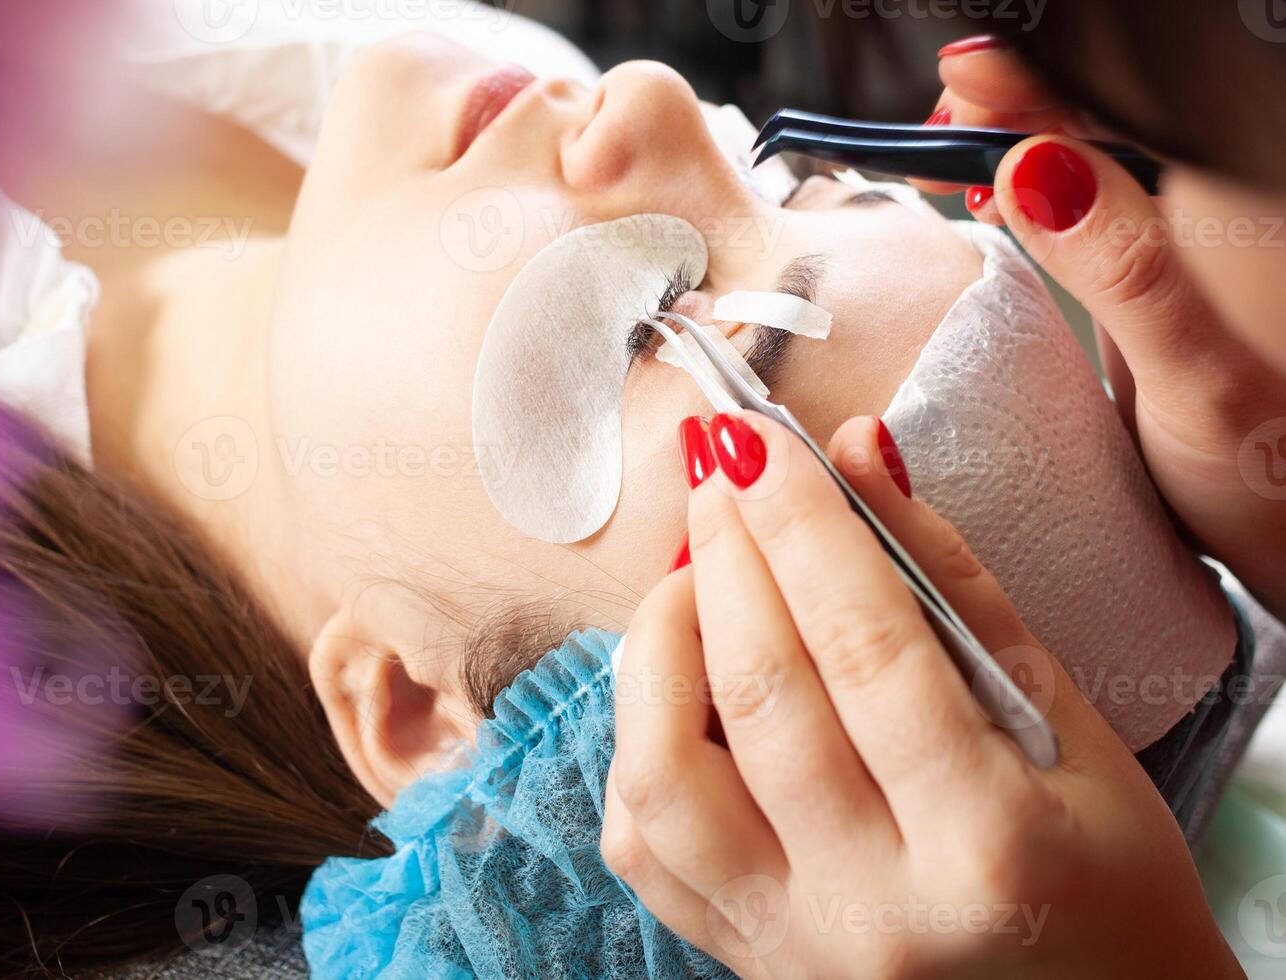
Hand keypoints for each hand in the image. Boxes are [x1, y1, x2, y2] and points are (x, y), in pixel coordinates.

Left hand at [602, 412, 1241, 978]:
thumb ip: (955, 585)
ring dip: (660, 647)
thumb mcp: (1069, 726)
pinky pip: (641, 845)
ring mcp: (791, 943)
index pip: (868, 646)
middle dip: (727, 556)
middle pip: (759, 695)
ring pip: (662, 776)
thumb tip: (857, 455)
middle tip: (723, 475)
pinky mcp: (741, 956)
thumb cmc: (1101, 873)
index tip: (761, 441)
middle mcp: (873, 906)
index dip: (803, 525)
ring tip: (693, 576)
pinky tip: (679, 686)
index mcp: (990, 845)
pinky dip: (639, 743)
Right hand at [920, 37, 1285, 615]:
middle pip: (1108, 109)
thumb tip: (1037, 168)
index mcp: (1238, 209)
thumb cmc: (1265, 472)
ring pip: (1093, 145)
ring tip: (956, 158)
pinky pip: (1088, 192)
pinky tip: (1000, 200)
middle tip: (942, 130)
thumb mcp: (1195, 379)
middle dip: (1019, 99)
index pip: (1132, 100)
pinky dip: (1032, 183)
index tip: (966, 77)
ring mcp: (1181, 237)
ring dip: (1019, 135)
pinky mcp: (1153, 269)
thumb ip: (1126, 269)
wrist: (1283, 533)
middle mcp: (1216, 209)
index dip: (1042, 79)